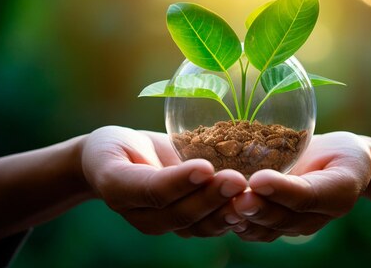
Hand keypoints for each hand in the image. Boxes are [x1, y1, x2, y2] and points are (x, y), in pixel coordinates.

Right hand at [81, 126, 246, 236]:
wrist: (118, 164)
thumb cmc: (116, 148)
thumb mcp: (116, 143)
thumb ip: (140, 154)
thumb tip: (187, 158)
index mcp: (122, 193)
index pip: (154, 191)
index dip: (180, 182)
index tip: (205, 167)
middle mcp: (147, 216)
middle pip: (181, 214)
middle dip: (211, 198)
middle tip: (236, 180)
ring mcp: (170, 222)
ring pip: (201, 226)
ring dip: (227, 211)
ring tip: (249, 195)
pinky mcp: (191, 221)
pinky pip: (212, 225)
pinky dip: (234, 217)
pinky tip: (254, 205)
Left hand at [230, 132, 370, 241]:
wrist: (340, 170)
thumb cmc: (342, 156)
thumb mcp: (343, 153)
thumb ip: (317, 160)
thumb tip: (266, 166)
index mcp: (334, 198)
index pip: (306, 197)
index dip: (281, 191)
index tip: (259, 180)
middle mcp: (309, 219)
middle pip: (280, 219)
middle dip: (256, 208)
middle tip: (237, 197)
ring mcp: (288, 225)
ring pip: (260, 229)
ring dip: (237, 217)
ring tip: (219, 202)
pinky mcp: (269, 224)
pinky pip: (248, 227)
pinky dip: (228, 219)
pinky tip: (211, 205)